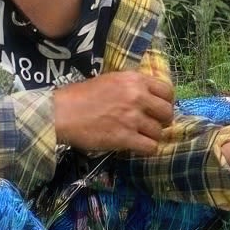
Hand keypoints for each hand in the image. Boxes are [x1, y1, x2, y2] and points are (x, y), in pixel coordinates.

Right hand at [51, 69, 178, 155]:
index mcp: (134, 80)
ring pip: (159, 132)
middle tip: (151, 125)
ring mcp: (132, 118)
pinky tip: (136, 146)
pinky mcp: (125, 137)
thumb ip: (131, 86)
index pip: (168, 91)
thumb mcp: (110, 80)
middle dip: (162, 121)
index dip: (165, 102)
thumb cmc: (81, 96)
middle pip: (167, 113)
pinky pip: (150, 147)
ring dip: (151, 137)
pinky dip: (146, 149)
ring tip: (138, 136)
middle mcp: (137, 96)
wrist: (61, 113)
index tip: (158, 109)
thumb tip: (149, 97)